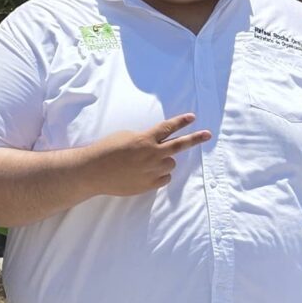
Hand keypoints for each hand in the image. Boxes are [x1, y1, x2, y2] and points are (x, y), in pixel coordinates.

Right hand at [81, 115, 210, 196]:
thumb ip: (145, 139)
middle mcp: (152, 154)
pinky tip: (146, 173)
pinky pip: (165, 178)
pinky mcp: (149, 185)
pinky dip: (160, 174)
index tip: (192, 117)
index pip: (168, 128)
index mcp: (145, 139)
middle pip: (180, 145)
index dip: (181, 122)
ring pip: (171, 163)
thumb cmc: (106, 150)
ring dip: (165, 160)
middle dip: (196, 138)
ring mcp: (152, 170)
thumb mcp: (126, 136)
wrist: (93, 172)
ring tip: (147, 161)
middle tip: (208, 135)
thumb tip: (157, 144)